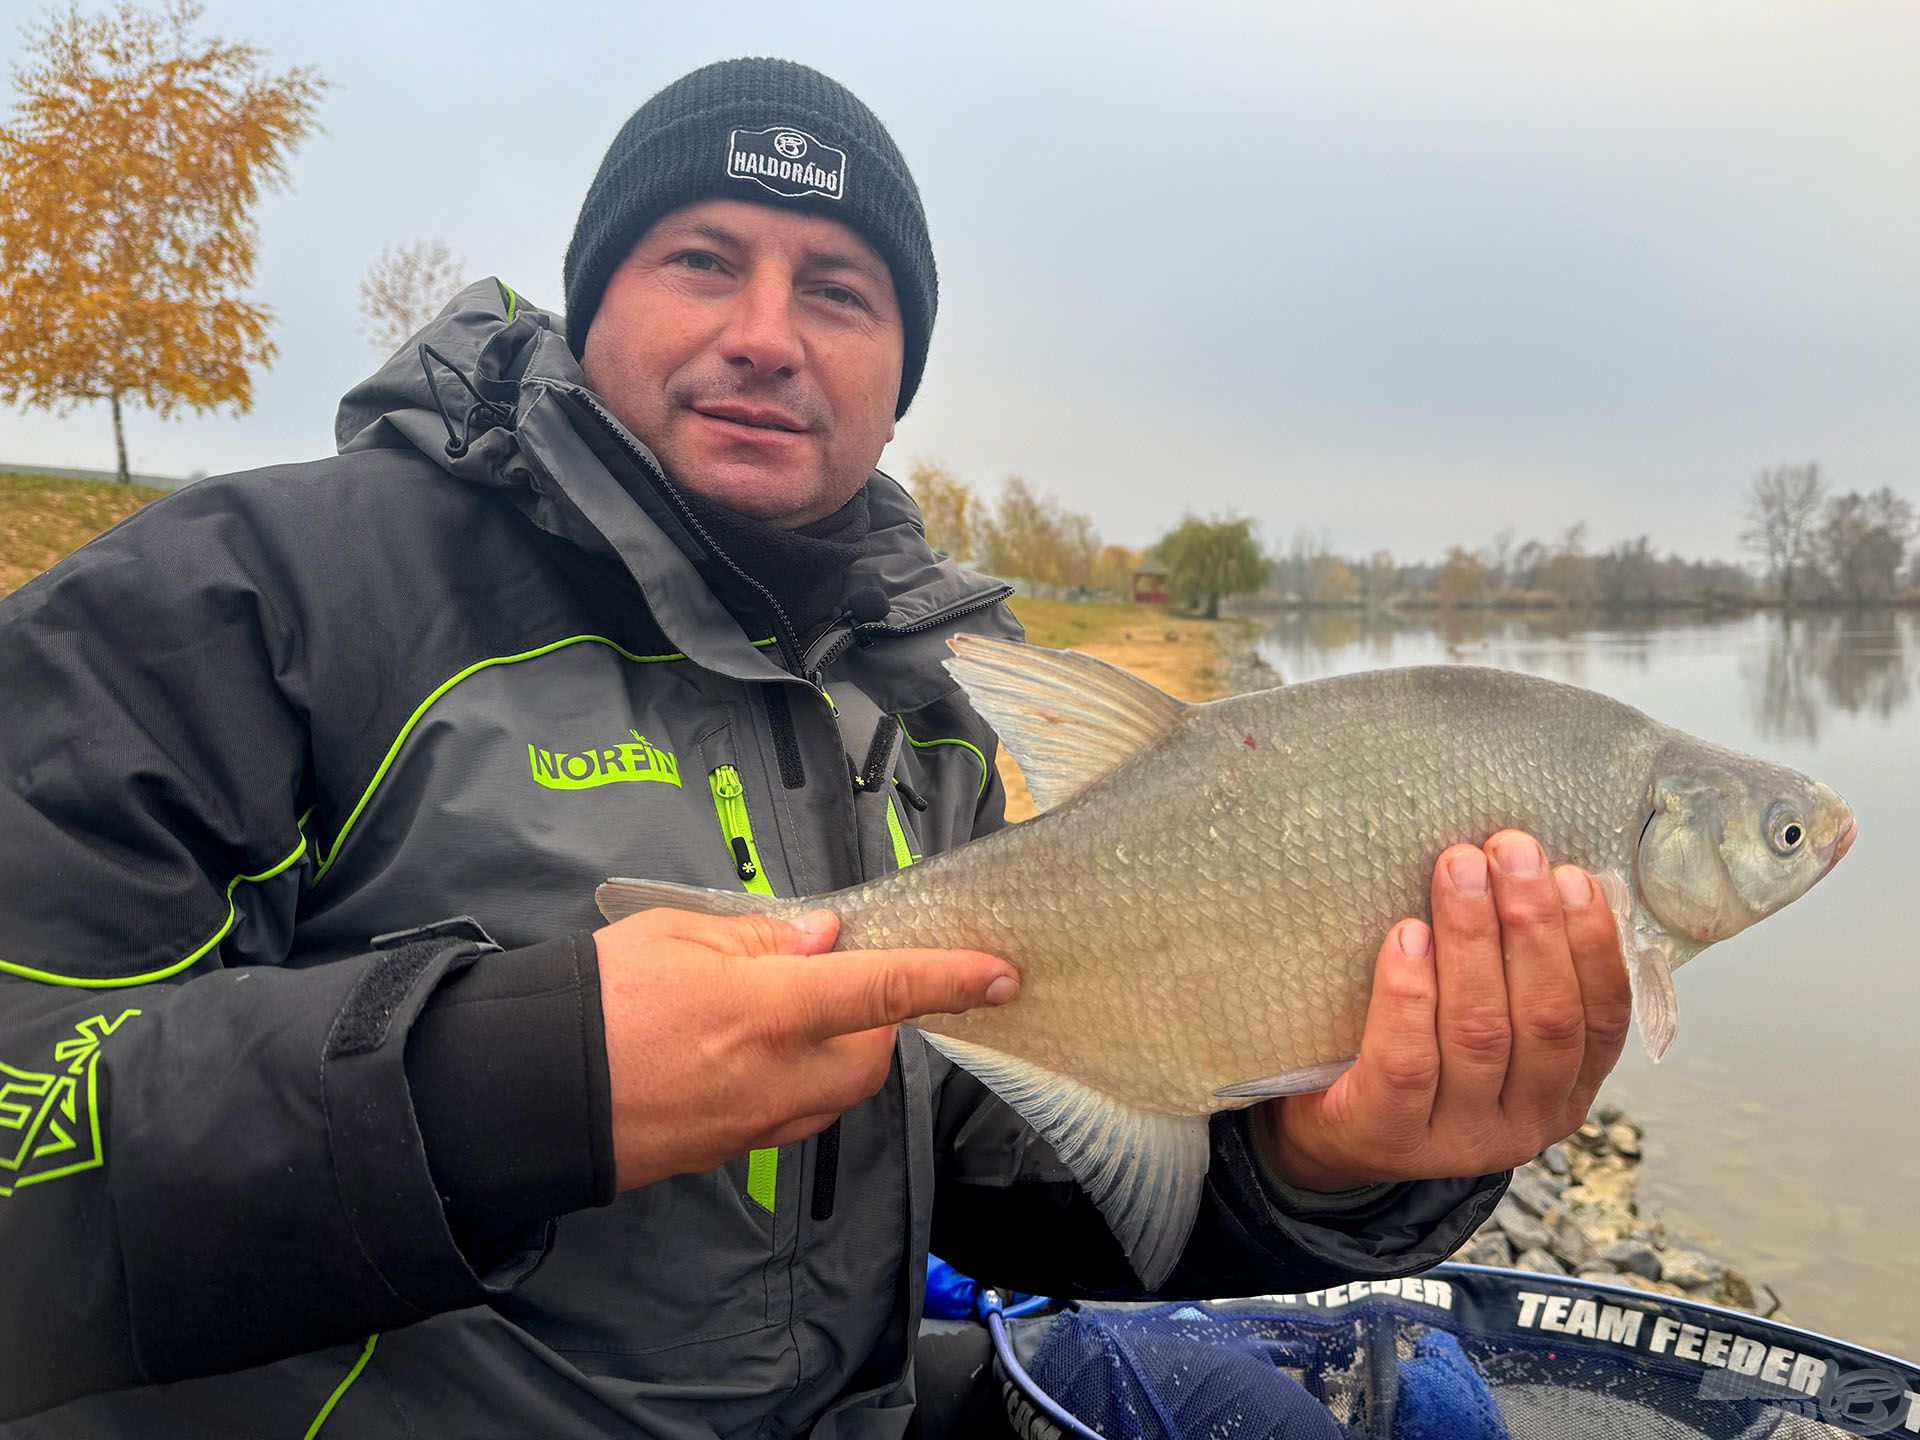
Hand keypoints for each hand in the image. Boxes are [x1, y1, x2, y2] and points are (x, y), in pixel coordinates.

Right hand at [594, 907, 1017, 1190]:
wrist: (529, 1095)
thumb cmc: (596, 1000)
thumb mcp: (674, 935)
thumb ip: (759, 936)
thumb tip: (822, 938)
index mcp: (767, 1011)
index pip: (882, 991)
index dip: (948, 980)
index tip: (1002, 974)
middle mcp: (776, 1076)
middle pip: (871, 1052)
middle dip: (873, 1017)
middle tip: (829, 978)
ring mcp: (757, 1123)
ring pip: (839, 1090)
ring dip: (840, 1051)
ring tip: (785, 1012)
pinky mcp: (735, 1150)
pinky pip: (797, 1114)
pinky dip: (801, 1081)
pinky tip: (756, 1054)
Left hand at [1254, 829, 1631, 1190]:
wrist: (1330, 1136)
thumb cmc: (1412, 1058)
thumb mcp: (1486, 1026)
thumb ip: (1517, 974)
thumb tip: (1533, 873)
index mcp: (1564, 1093)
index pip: (1601, 1018)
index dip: (1592, 942)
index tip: (1570, 874)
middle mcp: (1523, 1124)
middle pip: (1545, 1018)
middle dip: (1531, 924)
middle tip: (1508, 850)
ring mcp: (1459, 1138)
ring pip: (1478, 1032)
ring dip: (1472, 940)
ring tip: (1457, 869)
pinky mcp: (1390, 1136)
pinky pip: (1407, 1062)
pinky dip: (1410, 994)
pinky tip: (1407, 937)